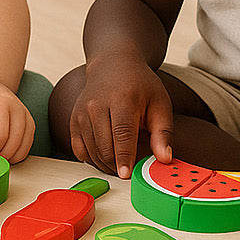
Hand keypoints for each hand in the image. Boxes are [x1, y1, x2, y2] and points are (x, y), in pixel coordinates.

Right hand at [68, 55, 173, 178]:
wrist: (113, 64)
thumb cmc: (141, 86)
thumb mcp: (160, 103)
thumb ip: (163, 133)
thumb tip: (165, 159)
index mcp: (123, 99)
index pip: (122, 133)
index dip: (124, 156)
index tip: (126, 175)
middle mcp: (97, 104)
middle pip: (105, 145)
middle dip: (117, 165)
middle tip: (130, 172)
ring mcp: (82, 112)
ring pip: (91, 150)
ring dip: (105, 164)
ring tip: (121, 164)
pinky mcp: (73, 119)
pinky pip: (79, 149)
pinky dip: (91, 159)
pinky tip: (105, 158)